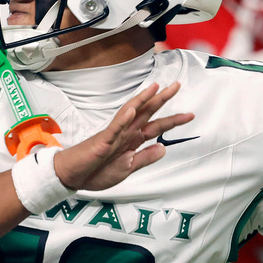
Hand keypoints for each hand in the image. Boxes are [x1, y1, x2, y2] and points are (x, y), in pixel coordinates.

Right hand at [53, 82, 193, 190]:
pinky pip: (114, 128)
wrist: (73, 176)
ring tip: (155, 88)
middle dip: (162, 99)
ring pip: (131, 113)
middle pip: (147, 113)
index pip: (156, 127)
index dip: (173, 121)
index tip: (189, 115)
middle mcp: (125, 134)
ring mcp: (114, 135)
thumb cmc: (95, 171)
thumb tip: (163, 148)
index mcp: (132, 141)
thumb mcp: (127, 169)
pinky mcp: (102, 140)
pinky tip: (132, 110)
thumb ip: (145, 158)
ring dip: (144, 100)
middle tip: (177, 86)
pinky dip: (124, 119)